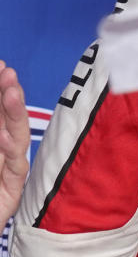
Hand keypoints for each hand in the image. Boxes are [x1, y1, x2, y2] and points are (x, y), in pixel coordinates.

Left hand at [0, 62, 28, 224]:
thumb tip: (1, 117)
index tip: (0, 65)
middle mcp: (1, 151)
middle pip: (7, 118)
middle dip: (7, 94)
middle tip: (6, 72)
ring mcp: (8, 169)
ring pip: (15, 137)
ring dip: (13, 114)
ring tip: (11, 92)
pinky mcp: (12, 191)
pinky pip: (15, 168)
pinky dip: (10, 151)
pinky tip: (4, 137)